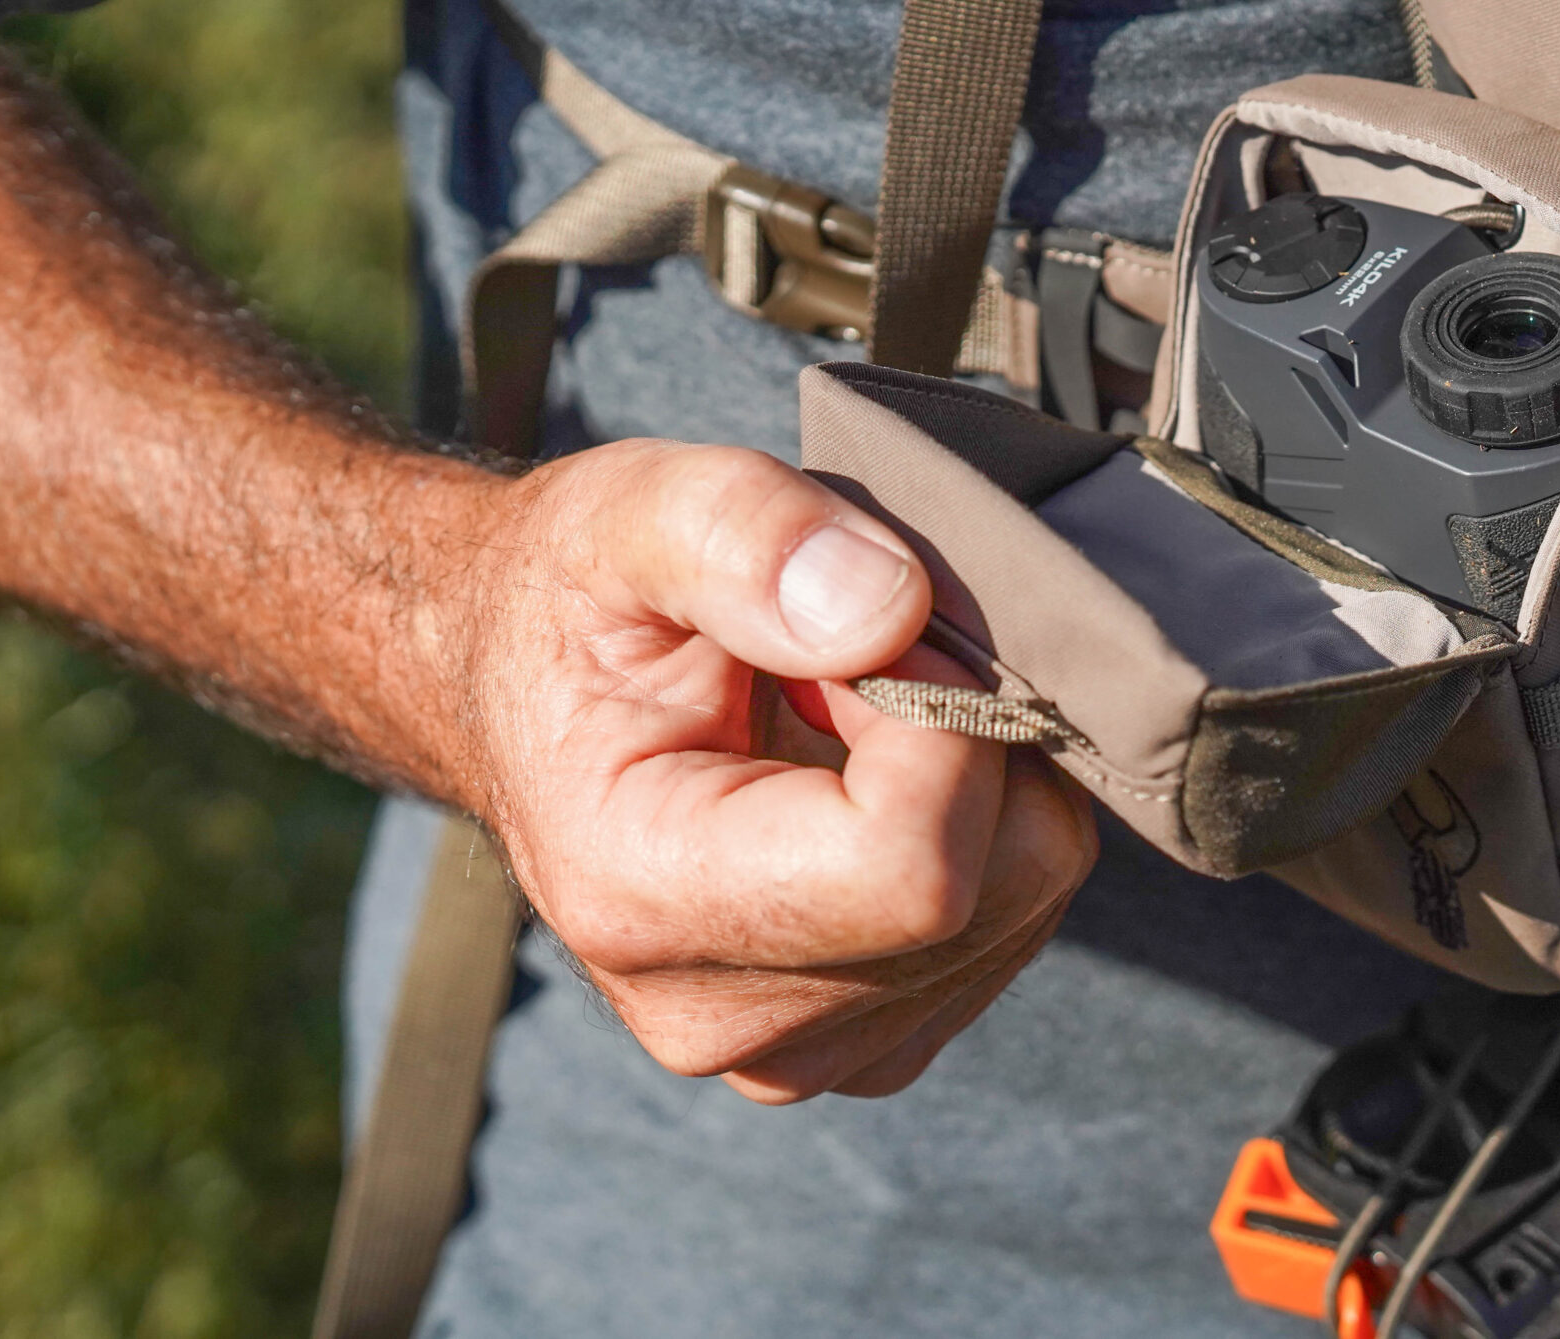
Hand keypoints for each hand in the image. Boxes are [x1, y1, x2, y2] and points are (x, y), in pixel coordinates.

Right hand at [432, 439, 1097, 1103]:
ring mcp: (809, 1051)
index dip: (942, 713)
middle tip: (865, 652)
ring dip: (983, 766)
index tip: (875, 627)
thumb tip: (891, 612)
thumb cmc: (580, 603)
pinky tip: (878, 770)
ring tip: (855, 706)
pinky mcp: (876, 1040)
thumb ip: (752, 534)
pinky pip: (1023, 913)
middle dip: (972, 727)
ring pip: (1029, 892)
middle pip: (995, 880)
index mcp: (643, 898)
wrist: (530, 698)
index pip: (912, 863)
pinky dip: (986, 818)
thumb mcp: (635, 508)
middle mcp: (726, 1016)